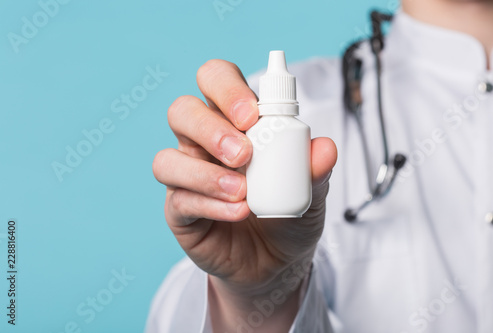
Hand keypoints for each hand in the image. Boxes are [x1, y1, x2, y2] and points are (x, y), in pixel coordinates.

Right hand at [152, 59, 336, 330]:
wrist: (278, 262)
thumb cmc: (290, 213)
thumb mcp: (312, 191)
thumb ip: (316, 168)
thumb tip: (324, 147)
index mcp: (235, 122)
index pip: (216, 81)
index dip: (227, 88)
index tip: (253, 114)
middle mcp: (204, 143)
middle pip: (182, 111)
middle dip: (210, 127)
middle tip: (244, 154)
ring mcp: (188, 176)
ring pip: (168, 159)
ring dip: (205, 173)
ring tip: (242, 191)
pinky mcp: (179, 211)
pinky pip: (179, 200)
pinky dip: (210, 204)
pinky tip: (238, 211)